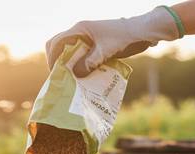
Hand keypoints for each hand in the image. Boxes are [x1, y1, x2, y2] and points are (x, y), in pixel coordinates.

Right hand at [46, 6, 181, 76]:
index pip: (57, 42)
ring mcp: (87, 42)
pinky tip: (83, 80)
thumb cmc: (124, 37)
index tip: (55, 74)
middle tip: (60, 79)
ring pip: (70, 54)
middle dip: (57, 63)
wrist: (142, 33)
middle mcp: (81, 34)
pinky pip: (81, 59)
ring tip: (70, 83)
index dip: (52, 58)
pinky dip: (80, 69)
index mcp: (80, 29)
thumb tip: (74, 75)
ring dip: (69, 67)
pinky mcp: (95, 49)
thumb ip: (89, 62)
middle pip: (59, 47)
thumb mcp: (105, 51)